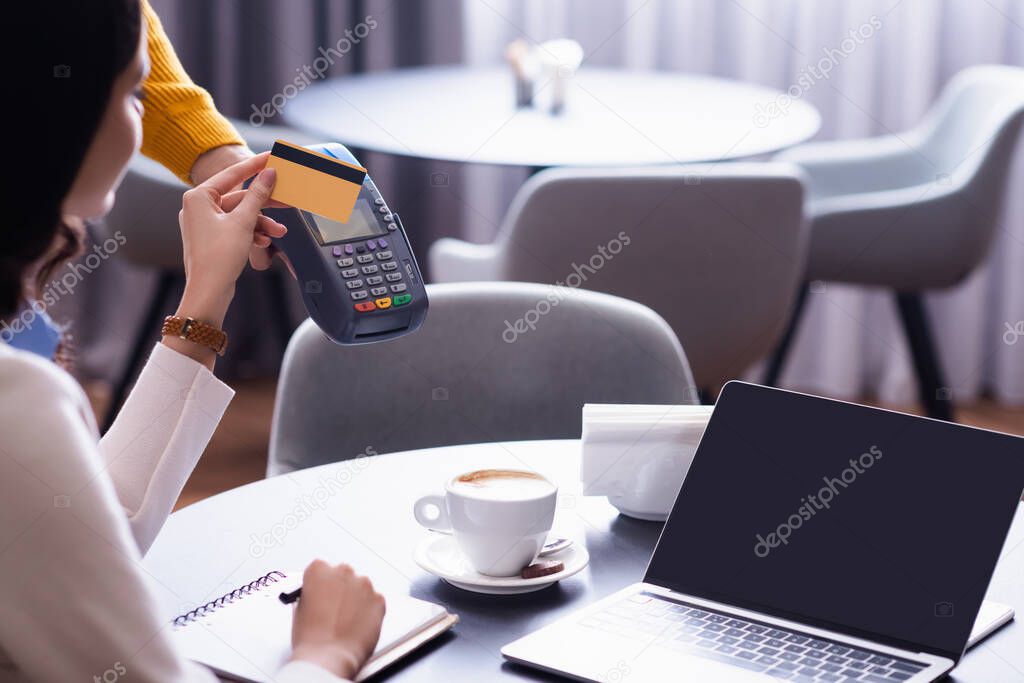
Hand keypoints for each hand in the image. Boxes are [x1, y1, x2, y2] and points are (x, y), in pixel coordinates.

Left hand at [165, 153, 285, 367]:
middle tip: (286, 197)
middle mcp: (198, 206)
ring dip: (261, 222)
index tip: (272, 156)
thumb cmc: (219, 256)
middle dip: (264, 204)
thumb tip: (269, 174)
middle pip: (238, 196)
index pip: (232, 174)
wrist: (209, 291)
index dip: (255, 165)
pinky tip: (265, 241)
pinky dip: (251, 232)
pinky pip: (236, 227)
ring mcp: (204, 222)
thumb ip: (257, 195)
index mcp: (198, 197)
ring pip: (240, 214)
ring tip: (279, 232)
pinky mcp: (212, 237)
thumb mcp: (244, 222)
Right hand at [290, 561, 385, 679]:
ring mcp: (363, 584)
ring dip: (356, 599)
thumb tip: (318, 595)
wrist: (328, 658)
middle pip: (343, 575)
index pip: (321, 569)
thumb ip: (311, 594)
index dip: (321, 585)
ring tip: (346, 621)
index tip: (322, 594)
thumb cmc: (310, 638)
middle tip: (335, 609)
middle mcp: (343, 571)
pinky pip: (374, 601)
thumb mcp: (299, 609)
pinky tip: (358, 625)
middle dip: (341, 589)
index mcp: (318, 570)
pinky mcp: (379, 599)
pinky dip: (369, 611)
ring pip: (361, 588)